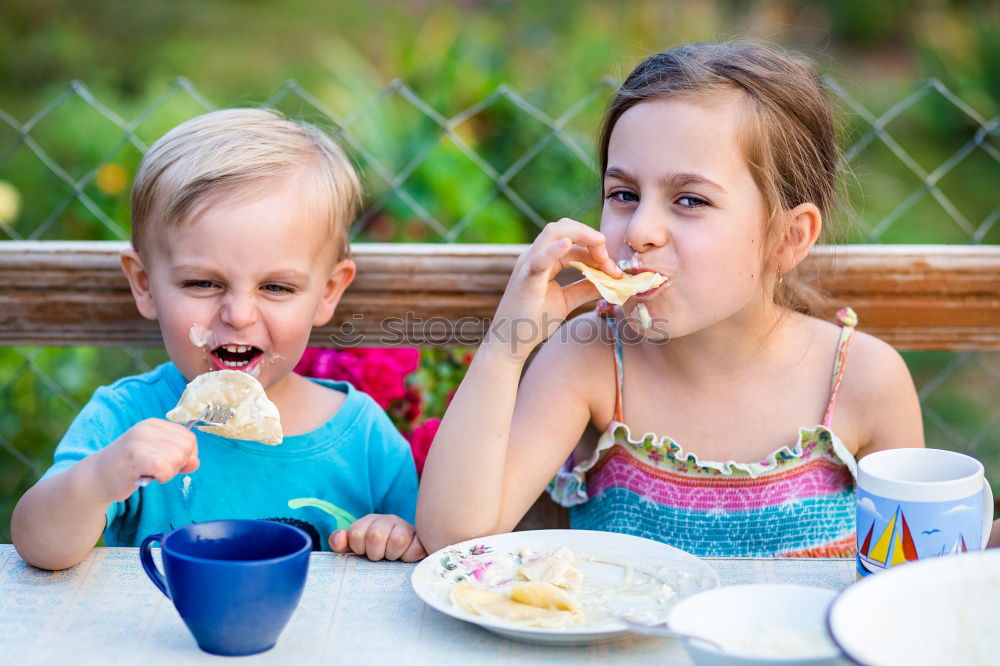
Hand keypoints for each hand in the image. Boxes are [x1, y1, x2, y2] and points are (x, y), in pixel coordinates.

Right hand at [94, 418, 198, 501]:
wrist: (96, 477)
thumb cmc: (128, 467)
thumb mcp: (156, 455)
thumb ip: (178, 457)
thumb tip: (195, 462)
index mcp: (154, 424)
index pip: (189, 437)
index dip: (187, 455)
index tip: (171, 464)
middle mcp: (147, 429)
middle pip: (186, 447)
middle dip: (179, 464)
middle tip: (159, 470)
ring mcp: (138, 442)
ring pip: (177, 458)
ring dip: (169, 472)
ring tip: (151, 473)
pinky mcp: (133, 458)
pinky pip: (163, 467)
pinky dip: (164, 476)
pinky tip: (152, 477)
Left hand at [328, 514, 426, 561]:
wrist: (406, 556)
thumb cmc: (378, 553)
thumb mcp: (357, 548)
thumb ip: (343, 543)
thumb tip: (338, 540)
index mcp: (370, 521)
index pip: (356, 533)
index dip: (359, 548)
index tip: (364, 553)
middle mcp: (388, 520)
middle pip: (375, 536)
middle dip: (375, 553)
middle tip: (380, 556)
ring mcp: (406, 527)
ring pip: (397, 540)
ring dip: (393, 555)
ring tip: (394, 557)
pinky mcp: (423, 538)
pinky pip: (416, 547)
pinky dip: (410, 556)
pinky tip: (407, 557)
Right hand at [490, 218, 620, 360]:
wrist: (510, 343)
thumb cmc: (533, 322)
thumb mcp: (566, 301)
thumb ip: (586, 288)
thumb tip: (611, 281)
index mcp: (543, 258)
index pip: (574, 241)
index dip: (597, 251)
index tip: (615, 271)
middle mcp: (534, 255)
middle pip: (564, 227)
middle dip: (591, 238)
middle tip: (609, 261)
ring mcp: (528, 265)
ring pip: (553, 233)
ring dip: (582, 237)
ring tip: (601, 254)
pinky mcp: (526, 280)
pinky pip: (539, 260)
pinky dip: (554, 250)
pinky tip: (567, 245)